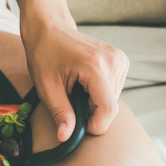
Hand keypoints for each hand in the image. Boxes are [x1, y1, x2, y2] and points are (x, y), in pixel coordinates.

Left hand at [22, 19, 128, 140]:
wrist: (49, 28)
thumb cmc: (44, 54)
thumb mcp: (47, 86)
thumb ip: (60, 112)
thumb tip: (66, 137)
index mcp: (95, 66)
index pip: (108, 109)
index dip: (95, 125)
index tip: (80, 127)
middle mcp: (113, 60)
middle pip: (110, 106)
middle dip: (91, 112)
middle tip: (69, 100)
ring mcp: (119, 58)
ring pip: (113, 99)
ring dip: (94, 102)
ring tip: (76, 87)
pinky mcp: (121, 59)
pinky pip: (114, 89)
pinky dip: (99, 93)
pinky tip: (84, 82)